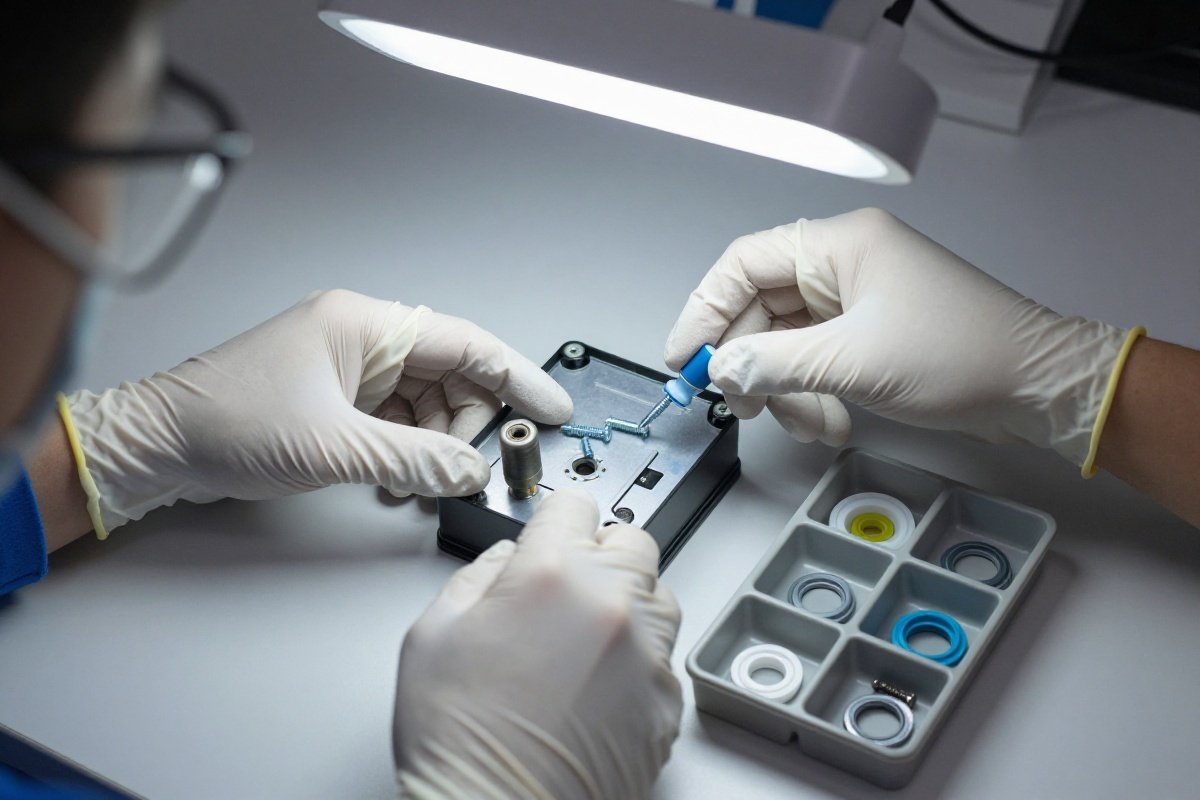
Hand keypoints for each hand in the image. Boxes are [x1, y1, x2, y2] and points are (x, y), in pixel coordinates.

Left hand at [66, 289, 571, 531]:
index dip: (517, 376)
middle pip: (451, 376)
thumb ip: (413, 460)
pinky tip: (400, 479)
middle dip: (469, 424)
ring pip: (427, 404)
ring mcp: (349, 370)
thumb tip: (469, 470)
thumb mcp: (333, 446)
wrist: (155, 445)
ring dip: (436, 445)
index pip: (467, 343)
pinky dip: (408, 452)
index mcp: (365, 324)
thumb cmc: (223, 421)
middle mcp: (362, 339)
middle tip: (479, 464)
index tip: (553, 406)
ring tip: (424, 479)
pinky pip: (397, 422)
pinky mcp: (337, 400)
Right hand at [393, 489, 681, 799]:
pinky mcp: (665, 702)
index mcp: (551, 573)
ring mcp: (646, 654)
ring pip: (659, 597)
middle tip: (567, 587)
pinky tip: (596, 688)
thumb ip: (477, 576)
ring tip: (584, 640)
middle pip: (631, 542)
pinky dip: (638, 662)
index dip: (555, 520)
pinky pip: (663, 659)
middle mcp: (611, 603)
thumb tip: (505, 561)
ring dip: (629, 603)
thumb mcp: (433, 632)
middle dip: (601, 554)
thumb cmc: (459, 738)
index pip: (574, 506)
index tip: (551, 533)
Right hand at [665, 208, 1132, 463]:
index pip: (744, 264)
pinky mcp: (868, 335)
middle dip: (750, 365)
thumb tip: (722, 370)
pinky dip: (813, 397)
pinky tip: (832, 424)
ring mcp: (856, 301)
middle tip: (741, 407)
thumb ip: (774, 364)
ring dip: (786, 392)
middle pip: (761, 310)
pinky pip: (814, 363)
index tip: (686, 358)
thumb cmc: (964, 354)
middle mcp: (843, 265)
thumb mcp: (854, 361)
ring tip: (809, 426)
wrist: (1037, 387)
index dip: (705, 310)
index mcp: (840, 245)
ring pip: (786, 345)